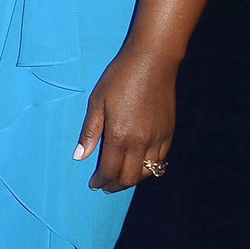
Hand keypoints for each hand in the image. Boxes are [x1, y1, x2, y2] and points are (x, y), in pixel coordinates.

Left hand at [76, 44, 178, 191]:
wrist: (152, 62)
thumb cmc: (119, 79)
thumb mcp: (97, 102)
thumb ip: (90, 132)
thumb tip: (79, 157)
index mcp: (120, 136)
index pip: (110, 170)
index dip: (101, 181)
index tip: (94, 184)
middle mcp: (141, 143)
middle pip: (129, 177)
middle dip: (115, 185)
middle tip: (105, 186)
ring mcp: (158, 139)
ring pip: (147, 173)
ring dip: (133, 179)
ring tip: (121, 178)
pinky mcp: (169, 133)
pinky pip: (161, 161)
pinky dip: (150, 169)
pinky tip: (140, 165)